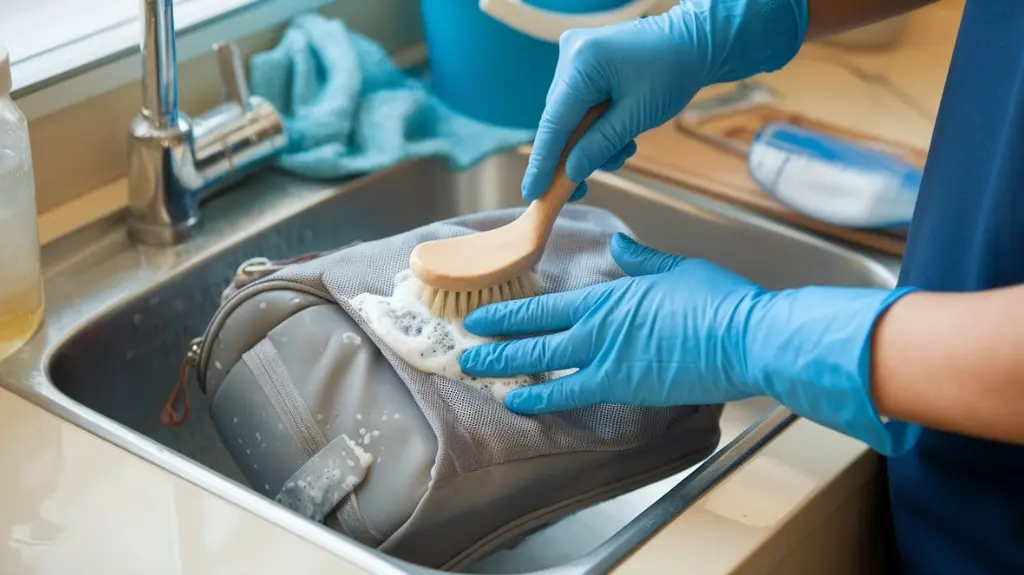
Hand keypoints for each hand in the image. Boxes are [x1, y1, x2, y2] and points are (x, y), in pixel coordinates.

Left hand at [460, 233, 764, 412]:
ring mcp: (606, 359)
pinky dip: (541, 398)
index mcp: (609, 296)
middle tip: (464, 349)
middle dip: (493, 343)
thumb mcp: (676, 268)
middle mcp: (597, 327)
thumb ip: (641, 259)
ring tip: (475, 374)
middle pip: (532, 335)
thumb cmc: (717, 301)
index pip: (544, 305)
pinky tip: (518, 402)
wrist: (745, 338)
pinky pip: (570, 395)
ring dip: (504, 369)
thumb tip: (619, 244)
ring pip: (541, 364)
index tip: (482, 316)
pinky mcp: (622, 388)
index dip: (508, 311)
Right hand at [523, 0, 807, 203]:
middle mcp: (570, 55)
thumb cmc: (672, 73)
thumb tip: (570, 173)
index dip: (543, 163)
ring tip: (622, 152)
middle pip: (558, 121)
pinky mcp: (582, 63)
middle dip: (573, 156)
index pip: (554, 123)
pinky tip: (619, 137)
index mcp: (582, 63)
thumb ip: (600, 145)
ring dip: (591, 143)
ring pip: (568, 117)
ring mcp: (574, 57)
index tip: (532, 194)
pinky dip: (594, 127)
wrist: (692, 42)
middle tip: (582, 189)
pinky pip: (578, 105)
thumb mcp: (637, 116)